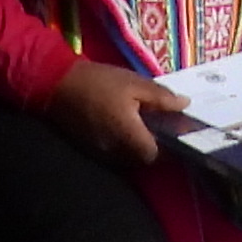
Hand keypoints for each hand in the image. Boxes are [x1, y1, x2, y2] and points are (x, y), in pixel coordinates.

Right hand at [41, 58, 191, 167]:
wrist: (56, 83)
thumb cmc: (99, 81)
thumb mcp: (134, 82)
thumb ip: (161, 97)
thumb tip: (185, 105)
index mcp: (128, 134)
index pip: (156, 156)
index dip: (168, 148)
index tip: (173, 132)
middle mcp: (115, 150)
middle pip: (142, 160)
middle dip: (153, 147)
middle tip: (158, 126)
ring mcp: (101, 152)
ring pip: (128, 158)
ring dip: (137, 146)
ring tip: (141, 125)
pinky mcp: (91, 150)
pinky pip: (114, 154)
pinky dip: (122, 145)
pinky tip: (122, 126)